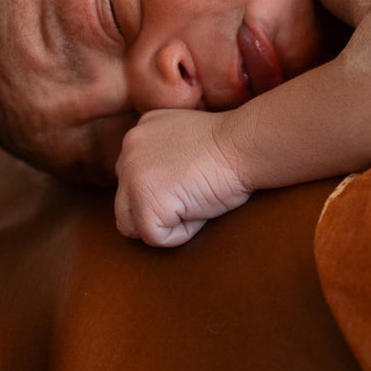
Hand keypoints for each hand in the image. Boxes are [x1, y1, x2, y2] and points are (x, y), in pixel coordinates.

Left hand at [113, 109, 250, 247]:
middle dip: (156, 210)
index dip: (164, 190)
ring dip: (165, 223)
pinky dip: (182, 233)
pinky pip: (155, 237)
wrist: (245, 145)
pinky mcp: (145, 200)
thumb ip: (163, 157)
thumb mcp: (187, 142)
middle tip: (193, 194)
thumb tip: (159, 189)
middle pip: (125, 201)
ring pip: (131, 223)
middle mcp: (128, 148)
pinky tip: (200, 207)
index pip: (133, 179)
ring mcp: (132, 175)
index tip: (192, 179)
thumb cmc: (232, 147)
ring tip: (195, 201)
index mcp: (139, 132)